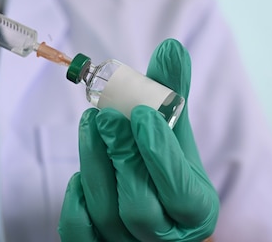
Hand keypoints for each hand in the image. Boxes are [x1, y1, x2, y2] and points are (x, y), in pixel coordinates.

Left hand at [58, 39, 218, 240]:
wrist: (158, 215)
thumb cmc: (168, 171)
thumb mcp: (177, 137)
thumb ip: (173, 97)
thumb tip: (170, 47)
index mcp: (196, 209)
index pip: (180, 191)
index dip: (159, 154)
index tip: (142, 114)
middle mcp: (165, 234)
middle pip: (139, 206)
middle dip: (122, 156)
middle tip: (106, 115)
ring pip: (107, 214)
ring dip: (94, 164)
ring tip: (90, 125)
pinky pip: (79, 233)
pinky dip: (76, 202)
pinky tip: (77, 174)